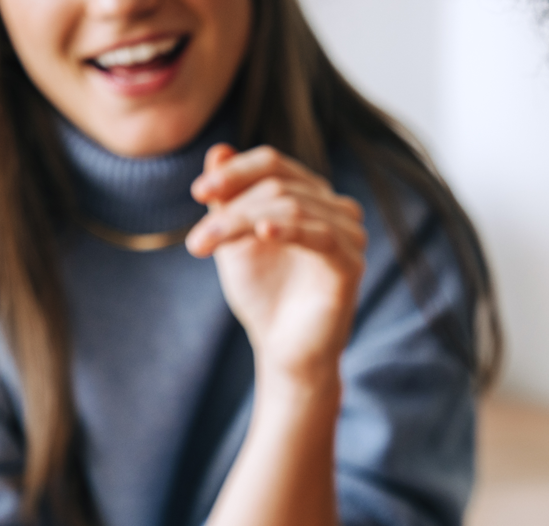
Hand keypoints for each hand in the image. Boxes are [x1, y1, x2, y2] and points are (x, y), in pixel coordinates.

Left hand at [187, 145, 366, 383]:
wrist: (283, 352)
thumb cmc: (264, 298)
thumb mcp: (236, 242)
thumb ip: (229, 200)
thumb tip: (219, 150)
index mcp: (311, 197)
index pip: (274, 164)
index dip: (235, 172)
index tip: (197, 193)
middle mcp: (336, 210)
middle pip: (279, 185)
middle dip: (232, 208)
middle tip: (196, 240)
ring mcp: (348, 236)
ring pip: (293, 206)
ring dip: (244, 221)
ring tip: (210, 245)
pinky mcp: (351, 265)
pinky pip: (320, 235)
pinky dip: (290, 230)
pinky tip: (262, 234)